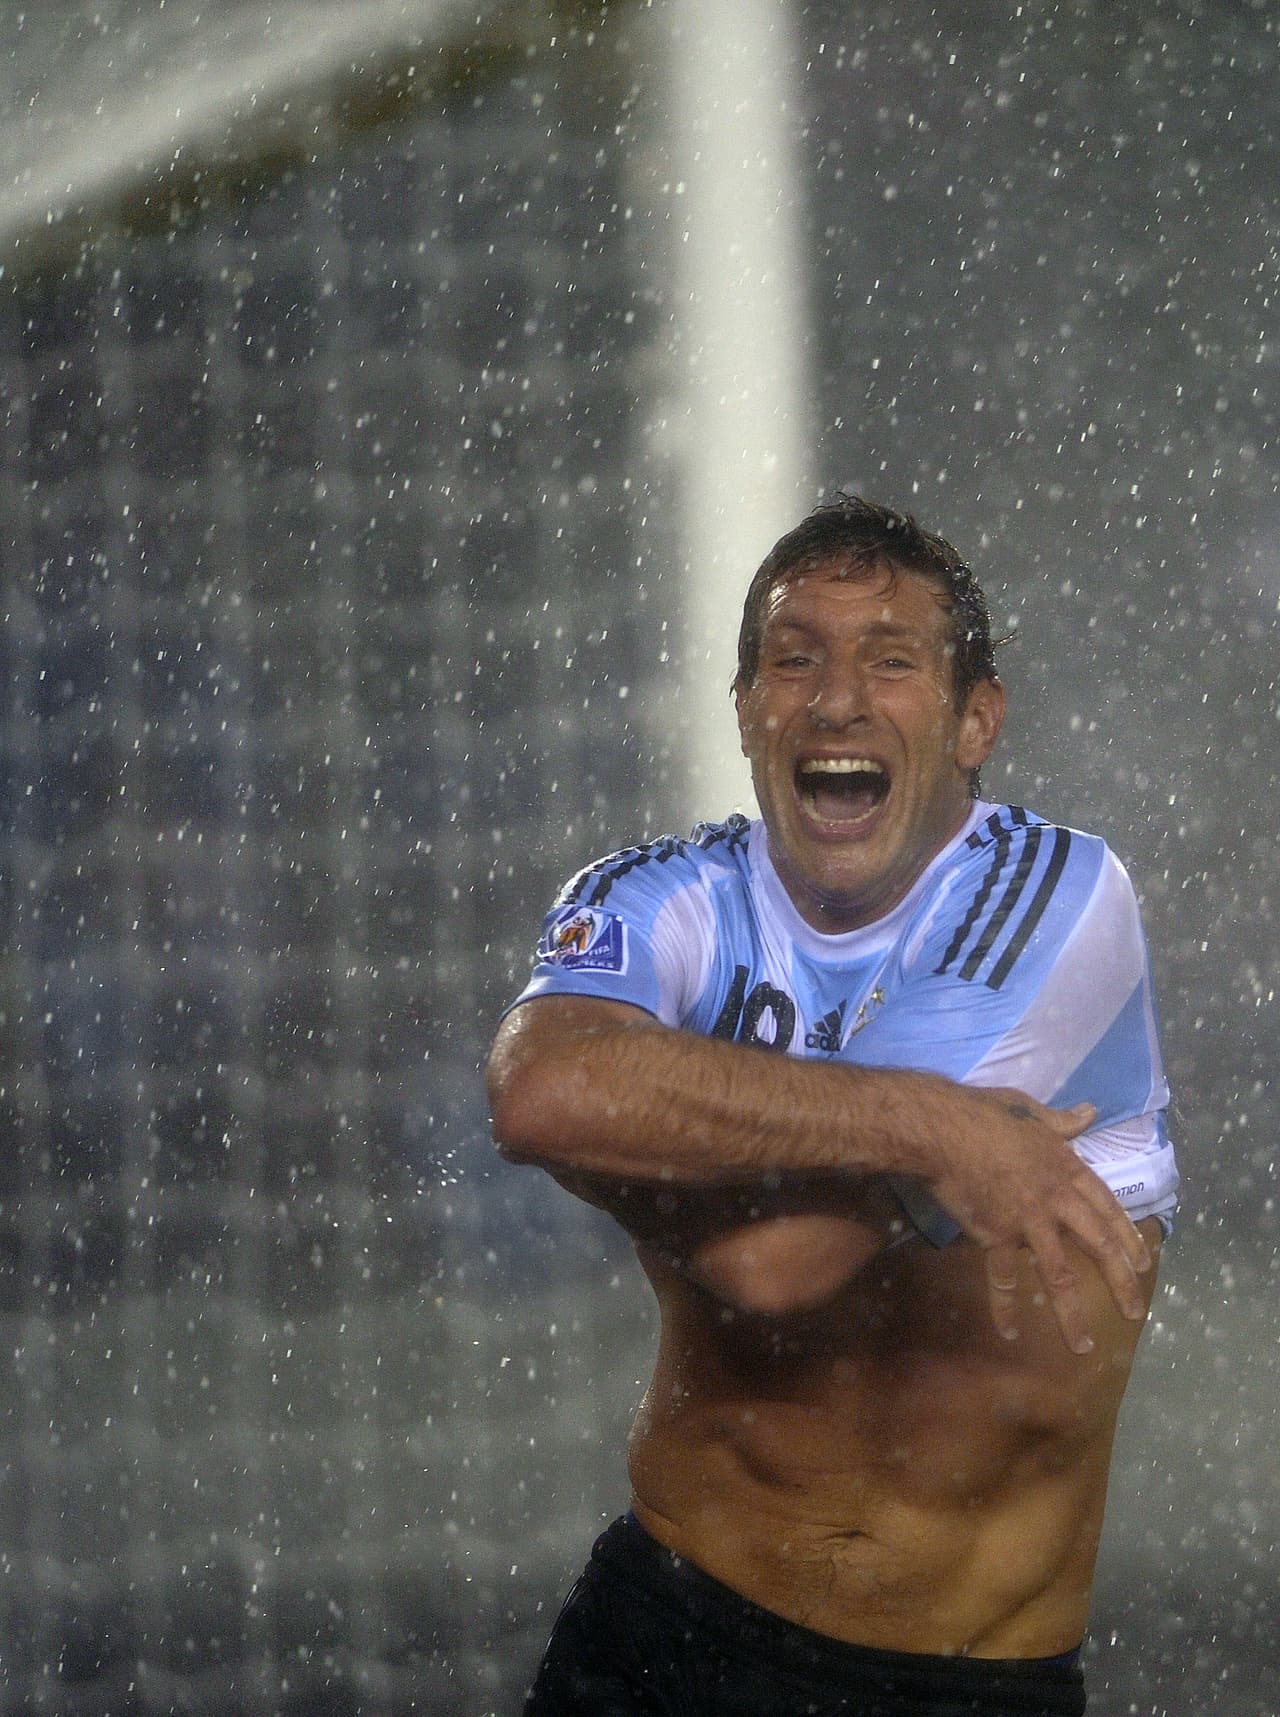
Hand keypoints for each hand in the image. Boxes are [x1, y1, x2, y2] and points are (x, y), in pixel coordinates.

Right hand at [924, 1086, 1151, 1354]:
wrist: (943, 1129)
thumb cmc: (984, 1113)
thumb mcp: (1030, 1109)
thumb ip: (1061, 1120)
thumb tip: (1090, 1111)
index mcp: (1067, 1168)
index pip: (1107, 1207)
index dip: (1127, 1236)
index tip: (1143, 1262)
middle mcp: (1056, 1200)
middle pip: (1097, 1245)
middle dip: (1120, 1281)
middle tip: (1135, 1312)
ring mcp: (1028, 1222)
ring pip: (1058, 1275)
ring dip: (1072, 1314)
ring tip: (1084, 1346)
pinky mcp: (997, 1236)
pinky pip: (1003, 1278)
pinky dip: (1004, 1306)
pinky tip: (1009, 1332)